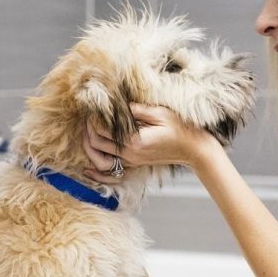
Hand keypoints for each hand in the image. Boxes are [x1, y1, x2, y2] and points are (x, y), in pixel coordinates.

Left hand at [82, 103, 219, 182]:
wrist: (192, 149)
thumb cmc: (179, 128)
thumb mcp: (160, 113)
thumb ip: (137, 109)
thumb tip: (119, 103)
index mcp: (134, 141)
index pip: (103, 131)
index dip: (93, 120)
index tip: (91, 109)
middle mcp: (130, 154)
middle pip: (97, 146)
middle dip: (87, 132)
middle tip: (86, 118)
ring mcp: (132, 161)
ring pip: (100, 160)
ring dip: (89, 149)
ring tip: (85, 135)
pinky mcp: (135, 164)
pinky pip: (111, 172)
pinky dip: (97, 172)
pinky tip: (87, 170)